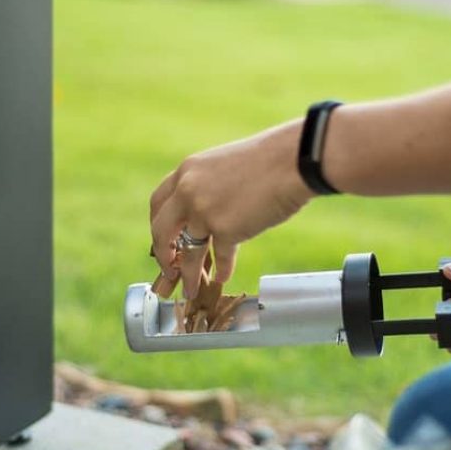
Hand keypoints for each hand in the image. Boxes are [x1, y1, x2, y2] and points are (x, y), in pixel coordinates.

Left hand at [150, 120, 313, 298]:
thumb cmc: (268, 160)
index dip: (158, 225)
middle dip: (163, 254)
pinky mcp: (226, 229)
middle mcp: (188, 192)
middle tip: (168, 269)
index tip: (162, 240)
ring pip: (188, 252)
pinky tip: (222, 278)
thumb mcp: (224, 165)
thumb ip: (207, 186)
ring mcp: (204, 212)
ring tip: (191, 290)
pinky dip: (222, 271)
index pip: (158, 203)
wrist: (292, 161)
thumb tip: (205, 212)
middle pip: (161, 230)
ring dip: (189, 275)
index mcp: (186, 171)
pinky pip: (220, 257)